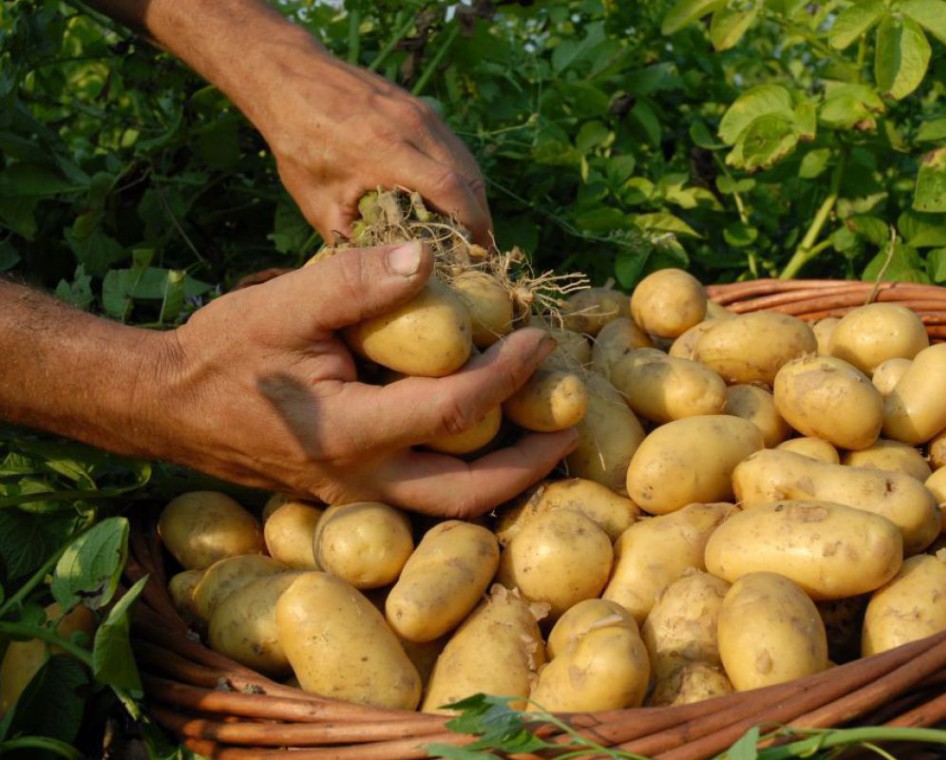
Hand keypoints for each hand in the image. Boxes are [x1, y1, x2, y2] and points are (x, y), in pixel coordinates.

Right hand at [152, 241, 575, 515]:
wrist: (171, 406)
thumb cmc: (225, 352)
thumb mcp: (284, 303)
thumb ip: (357, 280)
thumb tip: (429, 259)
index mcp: (350, 433)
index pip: (455, 410)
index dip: (508, 375)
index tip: (541, 340)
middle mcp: (361, 481)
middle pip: (470, 493)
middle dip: (532, 462)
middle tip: (573, 426)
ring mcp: (356, 498)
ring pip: (450, 507)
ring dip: (507, 478)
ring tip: (548, 440)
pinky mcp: (352, 496)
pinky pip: (425, 497)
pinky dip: (467, 474)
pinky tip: (489, 443)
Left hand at [262, 58, 491, 245]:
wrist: (288, 78)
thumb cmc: (297, 144)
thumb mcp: (318, 202)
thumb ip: (353, 239)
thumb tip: (383, 274)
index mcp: (386, 151)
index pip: (452, 190)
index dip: (472, 225)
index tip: (477, 254)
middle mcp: (412, 126)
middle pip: (470, 178)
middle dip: (479, 217)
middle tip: (476, 248)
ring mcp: (420, 112)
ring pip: (466, 161)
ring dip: (472, 197)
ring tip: (466, 227)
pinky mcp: (419, 107)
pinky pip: (452, 147)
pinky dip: (458, 175)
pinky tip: (448, 198)